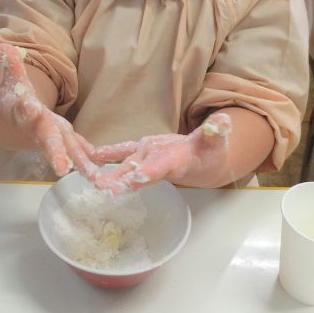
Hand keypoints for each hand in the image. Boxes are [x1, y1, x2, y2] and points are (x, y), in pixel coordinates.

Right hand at [0, 43, 98, 180]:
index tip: (30, 108)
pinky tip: (102, 172)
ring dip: (80, 164)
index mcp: (27, 112)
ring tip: (92, 176)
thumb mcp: (13, 81)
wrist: (11, 124)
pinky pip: (79, 151)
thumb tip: (4, 45)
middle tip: (60, 167)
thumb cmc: (15, 99)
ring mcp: (54, 138)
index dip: (28, 110)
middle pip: (48, 141)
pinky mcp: (65, 141)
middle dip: (54, 153)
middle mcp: (41, 129)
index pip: (27, 111)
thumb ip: (12, 64)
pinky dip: (90, 161)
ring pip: (67, 152)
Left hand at [92, 113, 231, 193]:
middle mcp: (158, 163)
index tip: (137, 179)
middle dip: (123, 182)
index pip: (163, 167)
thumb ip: (217, 131)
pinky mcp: (142, 151)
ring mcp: (148, 159)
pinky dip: (107, 155)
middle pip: (138, 174)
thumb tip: (222, 122)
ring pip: (126, 167)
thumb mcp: (218, 140)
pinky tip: (91, 156)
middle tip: (106, 190)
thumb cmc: (212, 151)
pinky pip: (123, 153)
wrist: (204, 162)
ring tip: (91, 181)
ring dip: (109, 175)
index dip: (151, 173)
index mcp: (177, 161)